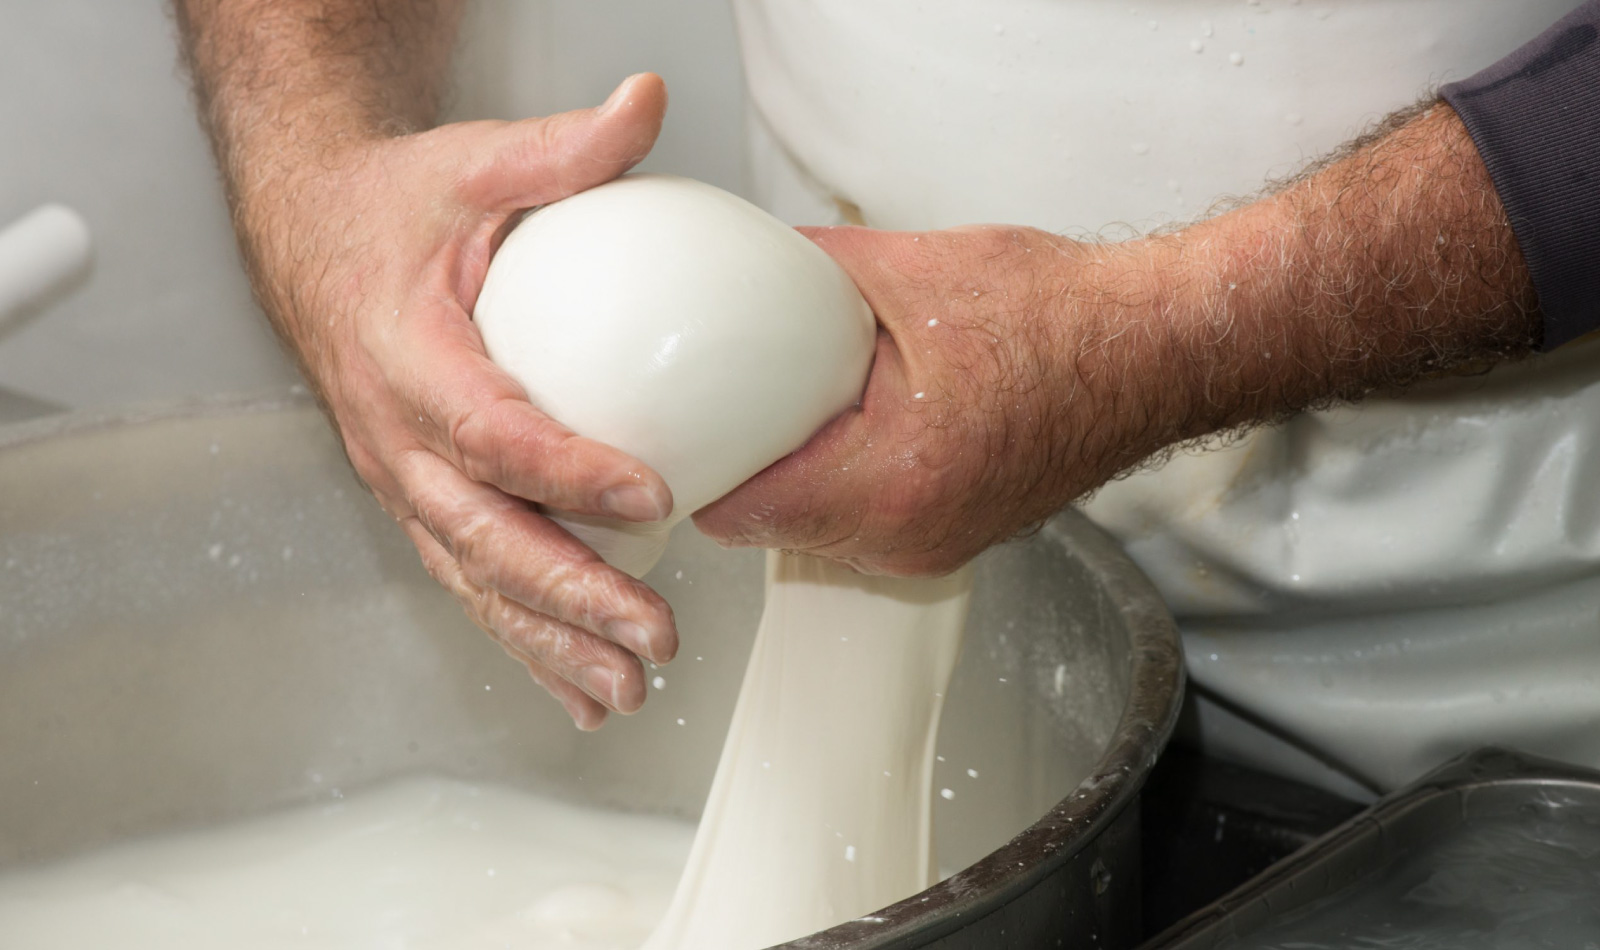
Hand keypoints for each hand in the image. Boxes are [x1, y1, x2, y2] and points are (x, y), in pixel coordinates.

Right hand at [237, 75, 677, 728]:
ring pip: (472, 579)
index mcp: (408, 355)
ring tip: (624, 690)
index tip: (651, 496)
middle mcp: (396, 435)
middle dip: (570, 595)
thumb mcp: (473, 164)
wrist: (314, 238)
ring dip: (548, 642)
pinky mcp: (418, 500)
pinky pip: (467, 581)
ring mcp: (402, 479)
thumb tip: (647, 103)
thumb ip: (564, 148)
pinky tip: (576, 689)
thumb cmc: (394, 209)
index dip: (567, 470)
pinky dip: (521, 641)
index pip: (491, 428)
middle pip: (483, 535)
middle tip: (654, 637)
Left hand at [694, 107, 1541, 575]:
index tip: (660, 436)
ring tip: (765, 415)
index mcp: (893, 478)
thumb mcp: (911, 271)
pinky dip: (830, 484)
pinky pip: (857, 527)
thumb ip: (806, 272)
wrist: (1158, 353)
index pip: (742, 507)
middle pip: (768, 528)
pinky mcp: (950, 541)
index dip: (688, 472)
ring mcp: (933, 549)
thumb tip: (736, 262)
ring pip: (810, 533)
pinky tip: (832, 429)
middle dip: (730, 473)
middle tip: (701, 413)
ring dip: (781, 481)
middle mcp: (909, 536)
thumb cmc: (1065, 317)